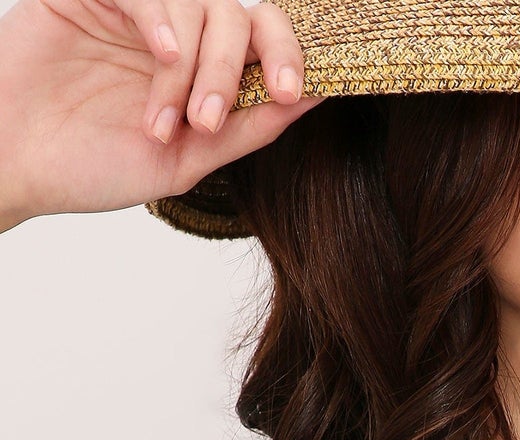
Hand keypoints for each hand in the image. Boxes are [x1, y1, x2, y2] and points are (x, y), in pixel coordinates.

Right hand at [0, 0, 323, 228]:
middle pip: (234, 15)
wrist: (18, 166)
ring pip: (197, 5)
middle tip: (208, 121)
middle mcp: (170, 32)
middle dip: (235, 70)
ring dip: (194, 67)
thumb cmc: (90, 166)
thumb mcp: (186, 160)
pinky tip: (163, 58)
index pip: (260, 34)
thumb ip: (248, 128)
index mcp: (198, 67)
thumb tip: (313, 100)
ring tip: (165, 122)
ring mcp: (131, 9)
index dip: (288, 53)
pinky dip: (164, 21)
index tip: (295, 93)